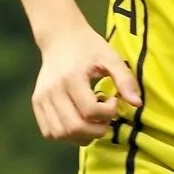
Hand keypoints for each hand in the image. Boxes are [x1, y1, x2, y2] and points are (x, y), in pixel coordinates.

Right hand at [32, 23, 141, 144]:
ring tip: (92, 120)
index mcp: (71, 77)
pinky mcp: (37, 103)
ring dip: (82, 136)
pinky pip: (49, 132)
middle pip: (74, 127)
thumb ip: (125, 79)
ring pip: (61, 134)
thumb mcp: (111, 57)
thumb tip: (137, 104)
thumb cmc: (88, 47)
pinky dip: (66, 135)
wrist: (60, 37)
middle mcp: (52, 90)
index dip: (108, 113)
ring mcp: (41, 98)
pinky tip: (78, 122)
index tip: (113, 101)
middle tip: (105, 118)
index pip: (90, 111)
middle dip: (97, 130)